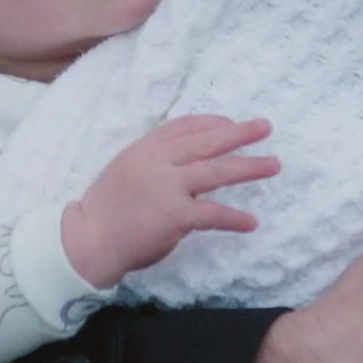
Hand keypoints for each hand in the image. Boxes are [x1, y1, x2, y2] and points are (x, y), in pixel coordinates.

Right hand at [62, 116, 280, 287]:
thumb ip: (154, 162)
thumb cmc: (106, 209)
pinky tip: (251, 222)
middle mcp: (158, 161)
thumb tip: (185, 161)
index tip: (232, 123)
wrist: (88, 239)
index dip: (212, 123)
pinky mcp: (174, 215)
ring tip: (273, 164)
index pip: (185, 126)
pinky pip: (213, 213)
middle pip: (207, 142)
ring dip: (249, 167)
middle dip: (240, 133)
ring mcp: (167, 187)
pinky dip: (234, 218)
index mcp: (145, 148)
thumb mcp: (127, 170)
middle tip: (265, 127)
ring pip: (216, 171)